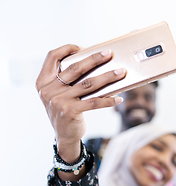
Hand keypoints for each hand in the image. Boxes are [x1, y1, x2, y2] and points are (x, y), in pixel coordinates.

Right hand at [36, 44, 125, 178]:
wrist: (64, 135)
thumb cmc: (66, 110)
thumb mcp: (59, 93)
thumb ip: (67, 80)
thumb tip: (94, 63)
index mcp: (43, 81)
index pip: (51, 56)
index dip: (67, 49)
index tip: (82, 48)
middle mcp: (48, 90)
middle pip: (75, 68)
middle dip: (94, 59)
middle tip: (109, 54)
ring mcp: (58, 101)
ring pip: (89, 84)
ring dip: (107, 77)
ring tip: (121, 73)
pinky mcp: (70, 111)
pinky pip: (94, 102)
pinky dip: (108, 100)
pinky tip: (119, 98)